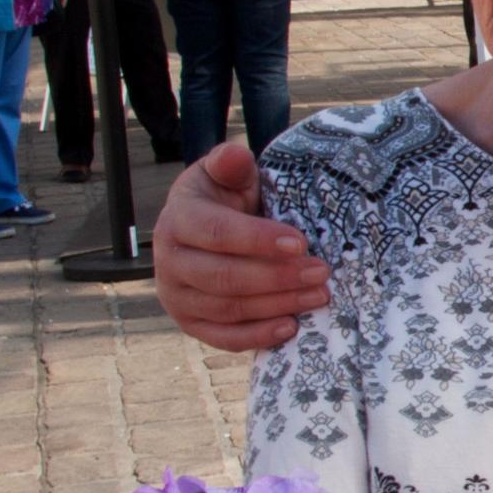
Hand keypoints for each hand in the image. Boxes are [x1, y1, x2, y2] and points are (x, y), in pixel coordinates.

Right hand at [152, 143, 330, 350]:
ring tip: (319, 295)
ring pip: (229, 308)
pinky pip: (224, 337)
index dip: (258, 240)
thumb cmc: (224, 198)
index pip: (216, 233)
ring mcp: (177, 297)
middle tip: (321, 272)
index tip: (300, 243)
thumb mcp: (226, 174)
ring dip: (278, 305)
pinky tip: (291, 327)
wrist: (207, 229)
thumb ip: (230, 163)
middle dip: (277, 277)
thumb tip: (235, 155)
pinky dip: (258, 336)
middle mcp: (170, 262)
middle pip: (224, 277)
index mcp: (178, 220)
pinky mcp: (191, 324)